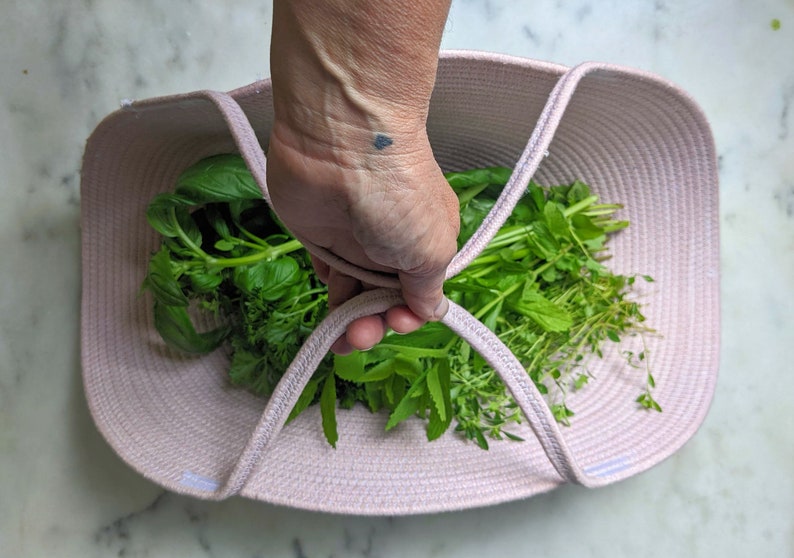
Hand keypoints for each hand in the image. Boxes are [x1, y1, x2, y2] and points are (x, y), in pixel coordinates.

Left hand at [265, 121, 459, 353]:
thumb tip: (432, 311)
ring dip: (351, 321)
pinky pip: (327, 275)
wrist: (341, 143)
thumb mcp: (431, 247)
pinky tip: (330, 305)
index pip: (419, 293)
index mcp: (427, 244)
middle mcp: (393, 245)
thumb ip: (428, 286)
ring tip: (343, 340)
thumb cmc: (398, 195)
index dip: (409, 315)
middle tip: (362, 336)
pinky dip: (330, 294)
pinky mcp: (321, 237)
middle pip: (385, 299)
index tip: (399, 323)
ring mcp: (355, 241)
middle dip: (377, 325)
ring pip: (355, 293)